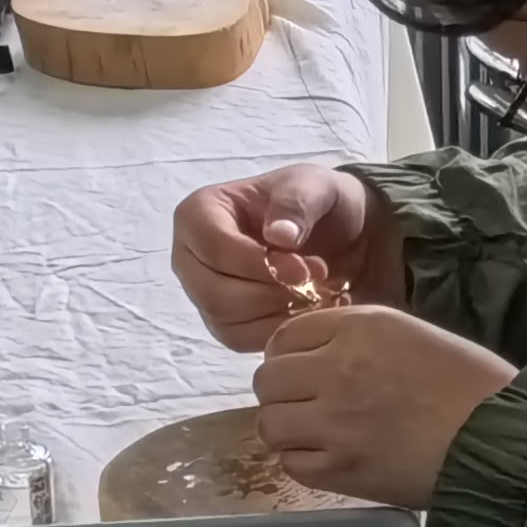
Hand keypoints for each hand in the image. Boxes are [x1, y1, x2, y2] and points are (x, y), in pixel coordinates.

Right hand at [174, 164, 393, 350]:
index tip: (304, 269)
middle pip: (214, 292)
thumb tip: (279, 235)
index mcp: (198, 213)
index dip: (259, 264)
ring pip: (226, 321)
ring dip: (277, 314)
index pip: (213, 248)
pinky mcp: (223, 322)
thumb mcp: (315, 186)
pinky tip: (307, 312)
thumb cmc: (316, 203)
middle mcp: (189, 256)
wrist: (336, 233)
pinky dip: (278, 331)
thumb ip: (297, 203)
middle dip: (271, 293)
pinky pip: (240, 340)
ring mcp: (202, 292)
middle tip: (315, 283)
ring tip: (315, 295)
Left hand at [253, 303, 519, 508]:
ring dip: (287, 427)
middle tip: (308, 404)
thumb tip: (310, 354)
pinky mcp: (340, 468)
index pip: (286, 336)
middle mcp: (337, 368)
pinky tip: (330, 456)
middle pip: (269, 379)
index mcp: (359, 328)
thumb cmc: (470, 384)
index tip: (303, 370)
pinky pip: (291, 462)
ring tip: (315, 433)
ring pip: (271, 422)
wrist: (501, 440)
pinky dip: (304, 460)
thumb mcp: (412, 334)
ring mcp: (334, 422)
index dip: (288, 354)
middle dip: (283, 391)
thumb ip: (356, 337)